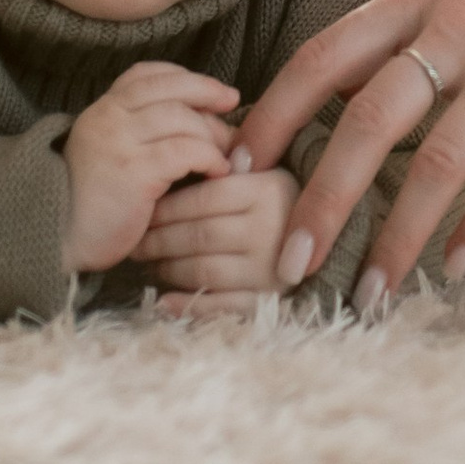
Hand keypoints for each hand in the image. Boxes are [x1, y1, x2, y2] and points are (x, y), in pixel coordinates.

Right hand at [61, 63, 241, 272]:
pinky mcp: (134, 171)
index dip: (184, 77)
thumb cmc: (89, 203)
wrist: (55, 238)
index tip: (210, 91)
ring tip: (224, 152)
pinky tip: (218, 172)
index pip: (146, 74)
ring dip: (212, 132)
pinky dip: (209, 158)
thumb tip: (196, 121)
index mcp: (101, 110)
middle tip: (231, 106)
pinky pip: (185, 151)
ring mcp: (119, 142)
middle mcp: (108, 118)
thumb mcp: (106, 155)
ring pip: (182, 117)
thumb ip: (136, 133)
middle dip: (207, 92)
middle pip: (170, 88)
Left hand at [135, 151, 296, 310]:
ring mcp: (272, 269)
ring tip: (151, 264)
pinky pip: (222, 307)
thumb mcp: (265, 171)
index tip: (144, 210)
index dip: (166, 209)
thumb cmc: (282, 199)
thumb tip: (180, 156)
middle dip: (158, 241)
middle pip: (198, 236)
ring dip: (168, 270)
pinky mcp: (271, 300)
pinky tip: (164, 302)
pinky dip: (189, 305)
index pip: (203, 199)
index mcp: (267, 190)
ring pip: (204, 271)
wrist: (327, 238)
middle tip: (137, 242)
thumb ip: (229, 164)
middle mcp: (272, 229)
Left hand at [235, 0, 464, 304]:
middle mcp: (456, 23)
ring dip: (397, 237)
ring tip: (370, 295)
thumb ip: (414, 24)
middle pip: (366, 120)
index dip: (274, 114)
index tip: (233, 169)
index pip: (324, 57)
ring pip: (436, 159)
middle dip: (320, 200)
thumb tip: (348, 82)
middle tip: (284, 264)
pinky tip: (458, 269)